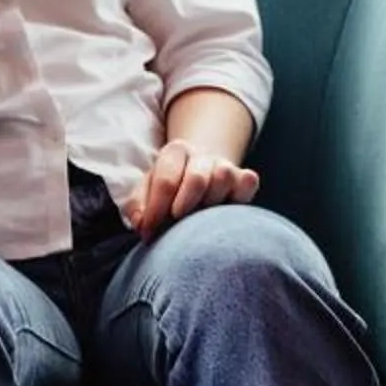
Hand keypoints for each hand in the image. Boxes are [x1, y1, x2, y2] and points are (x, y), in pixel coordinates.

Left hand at [123, 141, 259, 228]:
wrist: (198, 175)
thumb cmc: (170, 190)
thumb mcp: (146, 192)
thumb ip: (137, 206)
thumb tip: (141, 223)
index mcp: (175, 152)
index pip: (165, 180)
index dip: (155, 211)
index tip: (149, 233)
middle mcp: (202, 155)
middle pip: (197, 178)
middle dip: (184, 205)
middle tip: (176, 223)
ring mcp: (226, 165)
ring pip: (224, 177)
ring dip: (210, 202)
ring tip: (199, 220)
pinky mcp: (245, 178)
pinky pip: (248, 182)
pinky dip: (239, 196)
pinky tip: (224, 212)